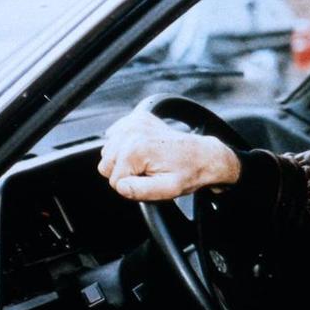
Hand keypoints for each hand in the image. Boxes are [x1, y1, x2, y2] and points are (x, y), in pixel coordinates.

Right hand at [97, 110, 240, 199]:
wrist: (203, 155)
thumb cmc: (188, 172)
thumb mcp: (168, 189)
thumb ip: (141, 190)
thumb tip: (121, 186)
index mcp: (138, 149)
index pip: (114, 179)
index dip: (129, 186)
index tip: (148, 181)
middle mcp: (132, 132)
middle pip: (106, 164)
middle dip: (124, 172)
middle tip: (147, 172)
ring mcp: (133, 122)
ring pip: (108, 151)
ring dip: (123, 159)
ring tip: (147, 161)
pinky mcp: (136, 118)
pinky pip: (114, 137)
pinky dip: (124, 145)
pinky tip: (143, 150)